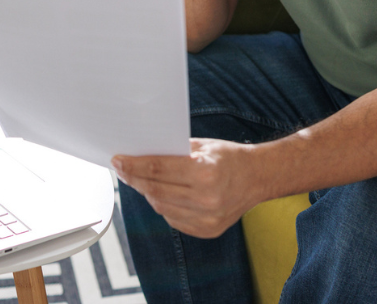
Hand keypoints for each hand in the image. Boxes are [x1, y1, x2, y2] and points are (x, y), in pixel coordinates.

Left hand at [112, 138, 264, 238]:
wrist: (258, 177)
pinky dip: (163, 206)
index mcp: (204, 172)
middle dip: (134, 179)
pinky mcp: (207, 231)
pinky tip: (161, 194)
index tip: (118, 160)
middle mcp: (206, 199)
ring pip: (161, 207)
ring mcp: (207, 219)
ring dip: (147, 193)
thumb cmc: (228, 157)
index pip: (158, 170)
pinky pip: (173, 219)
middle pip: (155, 191)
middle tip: (122, 169)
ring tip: (139, 180)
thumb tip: (140, 155)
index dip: (134, 165)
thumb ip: (173, 152)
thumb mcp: (202, 146)